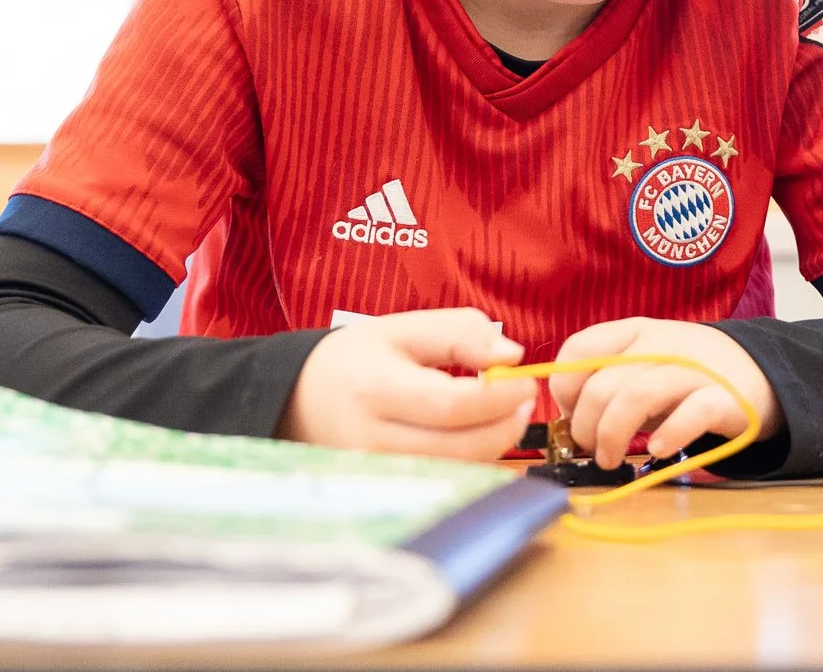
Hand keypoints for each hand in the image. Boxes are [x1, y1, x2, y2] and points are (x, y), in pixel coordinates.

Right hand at [280, 308, 532, 460]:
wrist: (295, 399)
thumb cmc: (356, 360)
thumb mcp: (404, 330)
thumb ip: (461, 334)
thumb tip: (512, 356)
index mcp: (375, 390)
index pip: (450, 405)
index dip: (498, 397)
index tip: (527, 380)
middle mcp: (371, 441)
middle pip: (458, 447)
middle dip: (505, 426)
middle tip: (525, 400)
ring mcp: (375, 474)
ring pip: (453, 472)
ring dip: (493, 447)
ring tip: (505, 415)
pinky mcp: (382, 491)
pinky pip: (440, 484)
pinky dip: (471, 465)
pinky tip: (481, 440)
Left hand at [549, 317, 783, 470]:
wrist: (762, 372)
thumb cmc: (689, 374)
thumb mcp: (645, 363)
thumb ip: (610, 379)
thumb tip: (567, 416)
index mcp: (636, 331)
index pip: (580, 348)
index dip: (564, 387)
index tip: (570, 413)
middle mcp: (661, 344)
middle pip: (603, 384)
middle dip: (585, 426)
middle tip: (592, 450)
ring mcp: (694, 369)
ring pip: (637, 396)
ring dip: (613, 435)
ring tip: (611, 460)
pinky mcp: (724, 398)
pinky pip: (691, 413)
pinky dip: (668, 434)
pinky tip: (658, 449)